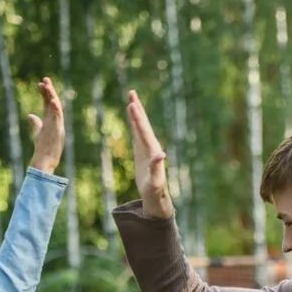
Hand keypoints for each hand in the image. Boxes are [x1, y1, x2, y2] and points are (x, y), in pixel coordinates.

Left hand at [28, 77, 64, 173]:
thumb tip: (30, 115)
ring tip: (48, 86)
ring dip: (52, 96)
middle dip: (49, 91)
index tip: (40, 84)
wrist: (45, 159)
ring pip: (56, 107)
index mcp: (50, 120)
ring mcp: (57, 125)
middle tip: (44, 79)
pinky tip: (53, 101)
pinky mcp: (58, 131)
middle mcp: (55, 121)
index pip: (47, 103)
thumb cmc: (42, 148)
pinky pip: (58, 117)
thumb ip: (35, 123)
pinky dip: (57, 109)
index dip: (44, 93)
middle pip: (52, 102)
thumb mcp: (37, 132)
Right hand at [125, 89, 173, 218]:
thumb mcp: (156, 182)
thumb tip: (160, 155)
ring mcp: (147, 148)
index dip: (138, 118)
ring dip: (136, 112)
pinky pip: (138, 134)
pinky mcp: (143, 152)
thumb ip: (157, 168)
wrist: (157, 199)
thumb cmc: (156, 193)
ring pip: (141, 126)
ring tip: (131, 98)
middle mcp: (152, 147)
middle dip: (138, 109)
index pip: (144, 131)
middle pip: (144, 124)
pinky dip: (134, 123)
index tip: (131, 104)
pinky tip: (132, 116)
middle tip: (132, 92)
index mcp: (153, 151)